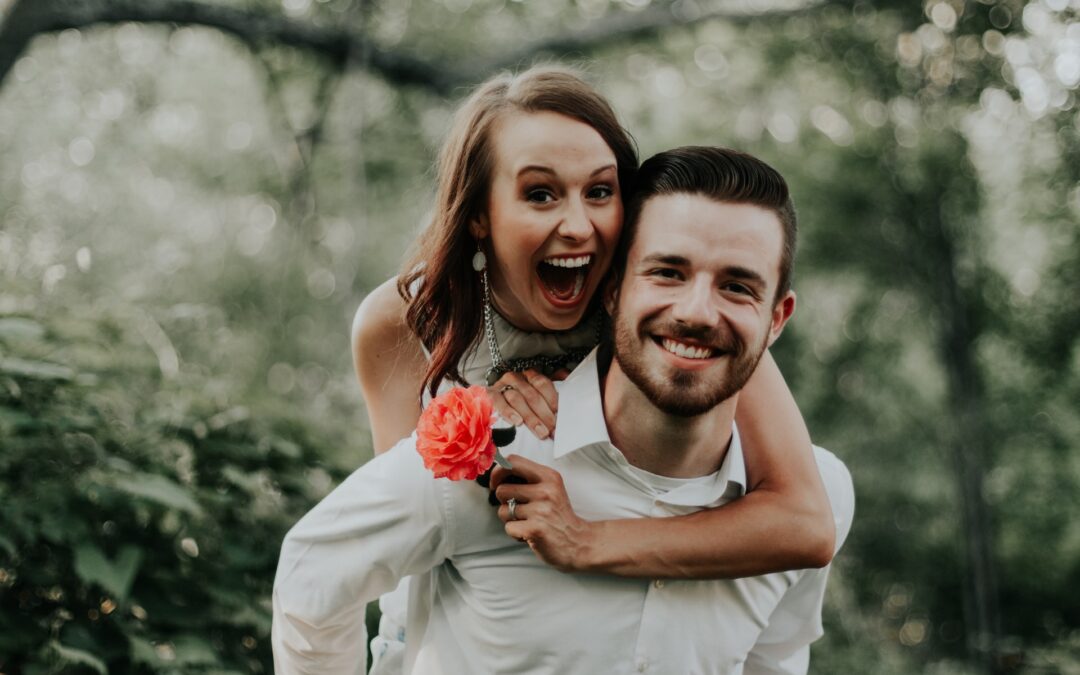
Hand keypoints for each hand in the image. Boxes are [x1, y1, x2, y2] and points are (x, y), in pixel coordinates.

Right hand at [487, 369, 565, 439]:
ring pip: (517, 399)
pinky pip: (498, 401)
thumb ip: (550, 395)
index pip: (542, 383)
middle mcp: (515, 378)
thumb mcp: (537, 399)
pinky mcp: (489, 395)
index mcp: (529, 376)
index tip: (560, 416)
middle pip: (532, 394)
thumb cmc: (519, 406)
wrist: (491, 408)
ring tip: (540, 432)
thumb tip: (565, 389)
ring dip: (530, 417)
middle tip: (552, 430)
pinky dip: (508, 412)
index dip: (552, 400)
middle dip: (544, 414)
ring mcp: (501, 386)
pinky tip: (517, 422)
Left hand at [491, 455, 592, 572]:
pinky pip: (509, 528)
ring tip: (528, 522)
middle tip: (519, 509)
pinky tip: (530, 534)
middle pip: (502, 490)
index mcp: (549, 476)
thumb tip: (497, 474)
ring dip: (511, 520)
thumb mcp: (550, 488)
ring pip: (503, 511)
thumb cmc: (558, 516)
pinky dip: (515, 534)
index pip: (512, 462)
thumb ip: (529, 479)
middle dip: (504, 502)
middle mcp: (545, 491)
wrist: (579, 542)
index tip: (496, 484)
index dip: (497, 472)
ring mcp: (541, 510)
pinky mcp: (535, 529)